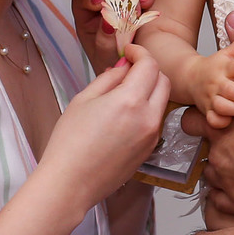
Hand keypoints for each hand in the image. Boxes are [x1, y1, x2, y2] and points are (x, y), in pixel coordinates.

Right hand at [37, 43, 169, 222]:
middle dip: (149, 69)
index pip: (149, 64)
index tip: (129, 51)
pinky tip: (124, 116)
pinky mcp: (150, 150)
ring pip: (162, 101)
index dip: (140, 52)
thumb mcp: (83, 99)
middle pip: (163, 81)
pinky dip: (146, 110)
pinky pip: (155, 121)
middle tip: (129, 68)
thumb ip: (109, 78)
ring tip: (123, 93)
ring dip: (149, 90)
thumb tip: (123, 66)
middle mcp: (148, 117)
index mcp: (131, 100)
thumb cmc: (69, 143)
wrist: (70, 183)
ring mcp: (152, 136)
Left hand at [73, 0, 155, 71]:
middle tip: (123, 13)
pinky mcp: (144, 4)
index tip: (98, 3)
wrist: (134, 73)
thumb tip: (107, 22)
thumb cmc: (114, 66)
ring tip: (137, 14)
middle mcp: (106, 8)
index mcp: (87, 18)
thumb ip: (103, 40)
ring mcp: (125, 4)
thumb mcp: (103, 57)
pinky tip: (149, 5)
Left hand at [182, 11, 233, 221]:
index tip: (215, 117)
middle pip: (200, 150)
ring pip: (213, 177)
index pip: (194, 119)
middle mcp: (217, 153)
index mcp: (222, 123)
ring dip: (226, 171)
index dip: (202, 116)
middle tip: (232, 143)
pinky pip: (226, 203)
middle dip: (211, 146)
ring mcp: (225, 182)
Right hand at [188, 31, 233, 128]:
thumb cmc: (214, 66)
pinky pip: (214, 120)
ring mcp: (211, 98)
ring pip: (223, 107)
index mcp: (224, 67)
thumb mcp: (229, 52)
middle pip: (231, 91)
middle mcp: (217, 83)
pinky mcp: (208, 111)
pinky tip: (233, 120)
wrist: (189, 78)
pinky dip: (222, 122)